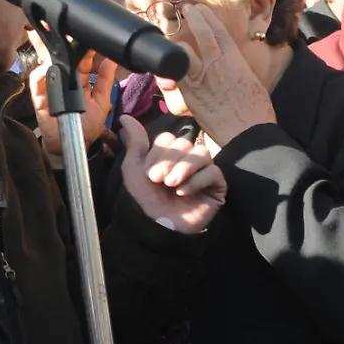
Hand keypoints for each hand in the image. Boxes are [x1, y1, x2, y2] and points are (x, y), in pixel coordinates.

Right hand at [27, 40, 116, 168]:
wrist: (72, 145)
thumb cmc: (87, 127)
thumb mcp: (102, 103)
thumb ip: (105, 81)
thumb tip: (112, 59)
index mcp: (79, 80)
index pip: (80, 59)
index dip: (81, 46)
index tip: (84, 32)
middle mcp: (64, 80)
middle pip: (60, 56)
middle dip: (58, 41)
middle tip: (58, 25)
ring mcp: (50, 87)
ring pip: (46, 64)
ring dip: (46, 51)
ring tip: (48, 38)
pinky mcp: (39, 96)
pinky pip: (37, 81)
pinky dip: (41, 73)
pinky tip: (47, 66)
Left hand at [118, 116, 226, 234]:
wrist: (159, 226)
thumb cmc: (146, 198)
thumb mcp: (134, 168)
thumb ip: (134, 142)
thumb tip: (125, 117)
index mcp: (169, 153)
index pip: (169, 138)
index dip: (158, 152)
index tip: (149, 172)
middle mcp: (188, 159)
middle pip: (185, 143)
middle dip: (169, 161)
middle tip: (158, 179)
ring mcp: (204, 171)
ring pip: (201, 154)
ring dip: (183, 168)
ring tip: (171, 185)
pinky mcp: (217, 185)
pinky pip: (213, 172)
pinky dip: (196, 181)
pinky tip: (183, 192)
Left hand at [167, 4, 276, 145]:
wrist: (248, 132)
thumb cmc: (256, 112)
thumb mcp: (251, 83)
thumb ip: (237, 70)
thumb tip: (231, 68)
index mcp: (235, 60)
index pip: (220, 32)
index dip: (209, 18)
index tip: (201, 9)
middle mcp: (217, 63)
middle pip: (202, 33)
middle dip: (193, 18)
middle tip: (186, 9)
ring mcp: (201, 75)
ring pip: (184, 49)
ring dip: (177, 39)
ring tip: (171, 33)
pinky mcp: (189, 91)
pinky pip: (175, 72)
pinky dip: (170, 64)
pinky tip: (164, 59)